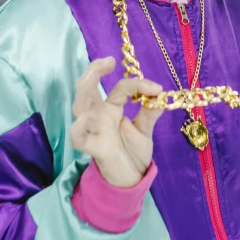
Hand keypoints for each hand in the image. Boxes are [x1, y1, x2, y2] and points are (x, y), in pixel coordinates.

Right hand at [70, 56, 163, 187]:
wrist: (132, 179)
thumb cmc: (133, 152)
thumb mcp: (145, 129)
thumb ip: (150, 112)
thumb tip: (161, 94)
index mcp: (111, 108)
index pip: (120, 88)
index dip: (137, 84)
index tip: (156, 88)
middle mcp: (99, 116)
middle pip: (87, 88)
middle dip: (92, 71)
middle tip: (107, 60)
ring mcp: (94, 130)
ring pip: (79, 107)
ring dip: (84, 91)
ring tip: (94, 77)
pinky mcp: (94, 147)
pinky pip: (79, 138)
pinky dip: (78, 128)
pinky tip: (83, 120)